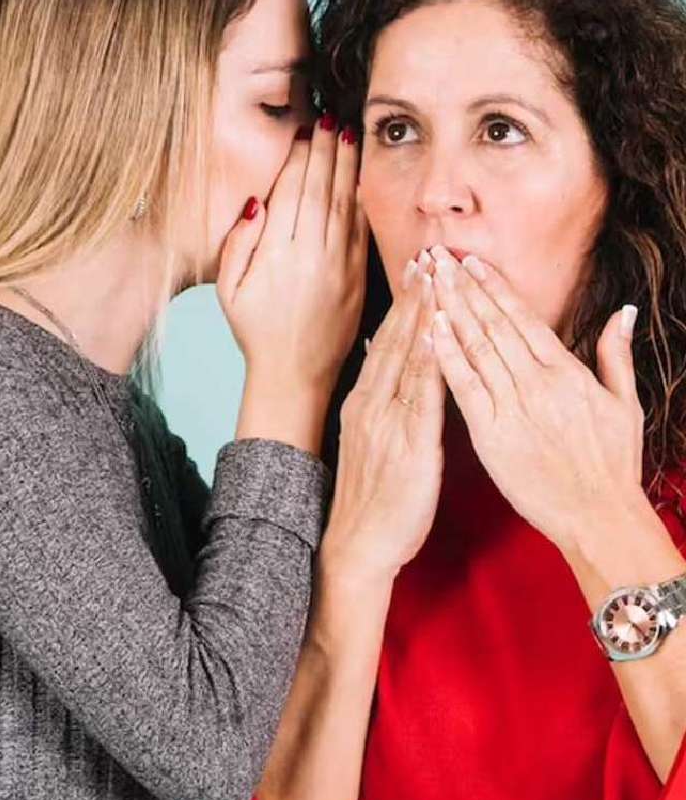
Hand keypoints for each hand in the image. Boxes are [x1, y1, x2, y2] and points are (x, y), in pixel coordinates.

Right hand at [217, 118, 367, 408]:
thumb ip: (239, 243)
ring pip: (346, 204)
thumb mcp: (229, 290)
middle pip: (322, 189)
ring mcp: (340, 267)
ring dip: (348, 166)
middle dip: (327, 150)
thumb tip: (257, 203)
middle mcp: (312, 256)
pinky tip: (362, 176)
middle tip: (330, 118)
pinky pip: (362, 229)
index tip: (305, 131)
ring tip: (349, 134)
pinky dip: (363, 199)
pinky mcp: (359, 278)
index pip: (292, 192)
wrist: (295, 375)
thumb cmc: (256, 330)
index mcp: (277, 256)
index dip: (300, 157)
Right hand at [321, 257, 446, 582]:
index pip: (386, 341)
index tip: (418, 266)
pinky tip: (444, 332)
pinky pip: (424, 395)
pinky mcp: (409, 445)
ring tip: (439, 276)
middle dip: (415, 294)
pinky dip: (434, 360)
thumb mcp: (369, 441)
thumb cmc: (371, 499)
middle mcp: (373, 404)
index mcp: (364, 402)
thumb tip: (387, 363)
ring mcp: (389, 422)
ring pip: (410, 358)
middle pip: (397, 339)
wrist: (356, 546)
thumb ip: (380, 401)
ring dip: (426, 314)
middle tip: (431, 252)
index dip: (404, 303)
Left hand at [430, 247, 643, 553]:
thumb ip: (617, 354)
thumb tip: (622, 310)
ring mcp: (512, 408)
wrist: (599, 520)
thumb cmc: (613, 466)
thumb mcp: (625, 404)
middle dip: (463, 286)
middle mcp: (537, 383)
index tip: (472, 261)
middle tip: (438, 255)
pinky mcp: (491, 435)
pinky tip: (430, 328)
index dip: (495, 286)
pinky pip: (464, 388)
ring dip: (450, 308)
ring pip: (475, 347)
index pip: (523, 317)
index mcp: (566, 372)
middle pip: (493, 323)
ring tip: (429, 279)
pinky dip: (446, 355)